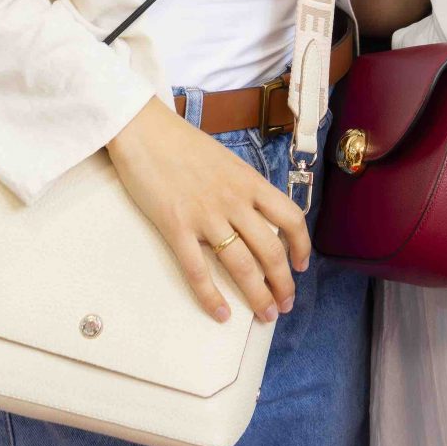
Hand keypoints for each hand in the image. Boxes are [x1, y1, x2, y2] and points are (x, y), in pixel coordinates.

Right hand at [106, 98, 310, 322]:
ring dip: (257, 295)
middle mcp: (234, 201)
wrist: (144, 131)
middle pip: (271, 250)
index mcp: (250, 182)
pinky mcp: (177, 227)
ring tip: (264, 314)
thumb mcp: (227, 162)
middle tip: (284, 304)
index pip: (291, 218)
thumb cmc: (183, 144)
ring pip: (242, 265)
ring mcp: (206, 215)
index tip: (300, 265)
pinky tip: (222, 313)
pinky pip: (198, 270)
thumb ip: (244, 189)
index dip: (301, 246)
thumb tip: (258, 217)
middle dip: (282, 283)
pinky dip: (212, 297)